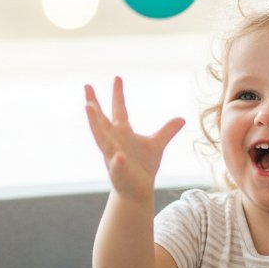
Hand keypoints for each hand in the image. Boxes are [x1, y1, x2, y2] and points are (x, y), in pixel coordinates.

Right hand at [85, 76, 184, 201]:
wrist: (137, 190)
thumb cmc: (143, 166)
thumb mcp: (157, 145)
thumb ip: (167, 131)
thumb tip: (182, 119)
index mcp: (122, 132)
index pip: (119, 109)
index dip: (118, 94)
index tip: (117, 77)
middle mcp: (114, 141)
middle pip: (101, 119)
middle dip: (94, 104)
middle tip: (87, 86)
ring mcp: (113, 155)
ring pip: (101, 138)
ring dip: (94, 123)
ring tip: (88, 107)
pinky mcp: (119, 172)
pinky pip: (117, 165)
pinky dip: (117, 161)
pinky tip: (118, 156)